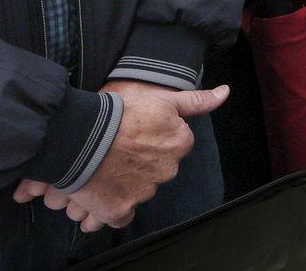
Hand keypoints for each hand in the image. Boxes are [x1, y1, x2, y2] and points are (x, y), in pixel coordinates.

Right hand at [22, 85, 228, 232]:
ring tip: (104, 166)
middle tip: (118, 150)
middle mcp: (167, 171)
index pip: (174, 146)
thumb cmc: (121, 113)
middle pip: (157, 169)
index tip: (137, 134)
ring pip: (138, 190)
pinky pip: (121, 213)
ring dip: (125, 182)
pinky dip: (113, 205)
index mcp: (179, 144)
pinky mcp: (120, 211)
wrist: (81, 136)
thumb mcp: (163, 99)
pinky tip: (102, 188)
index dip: (153, 139)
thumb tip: (225, 92)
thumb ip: (196, 101)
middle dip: (141, 163)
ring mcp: (144, 193)